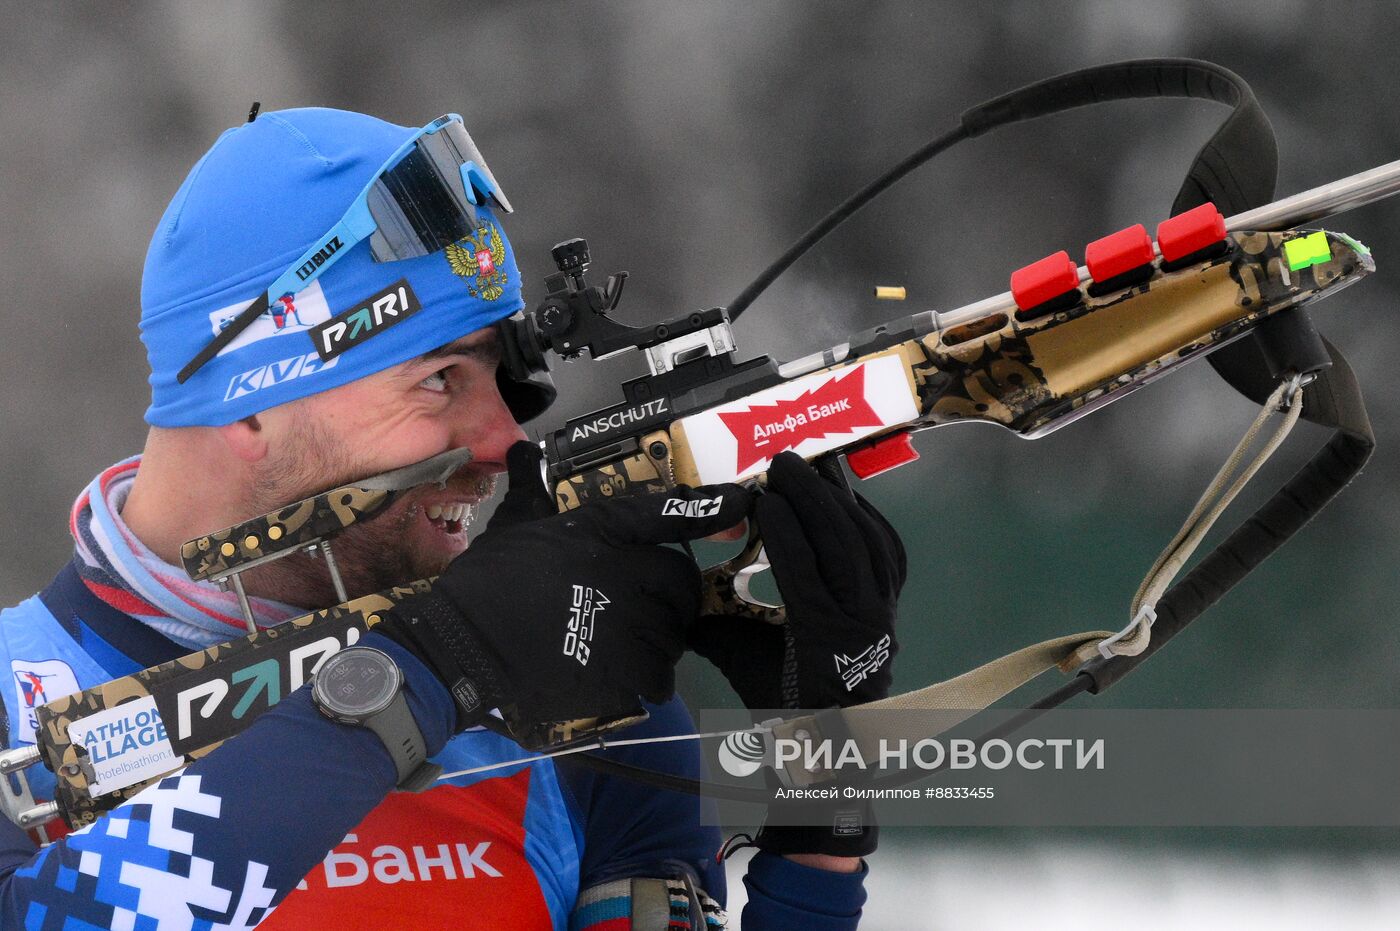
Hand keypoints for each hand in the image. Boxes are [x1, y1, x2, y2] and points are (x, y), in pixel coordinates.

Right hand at [378, 442, 752, 729]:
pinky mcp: (626, 675)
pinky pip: (657, 678)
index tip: (745, 501)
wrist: (463, 647)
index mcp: (604, 534)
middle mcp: (630, 576)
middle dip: (668, 597)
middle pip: (682, 586)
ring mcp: (632, 629)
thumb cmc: (486, 581)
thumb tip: (522, 451)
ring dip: (657, 640)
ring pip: (674, 634)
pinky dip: (642, 680)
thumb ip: (531, 489)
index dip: (712, 508)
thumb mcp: (513, 524)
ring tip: (618, 644)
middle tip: (634, 608)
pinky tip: (613, 676)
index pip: (669, 515)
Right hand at [689, 451, 905, 860]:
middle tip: (785, 465)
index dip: (783, 524)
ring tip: (814, 472)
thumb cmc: (783, 709)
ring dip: (841, 500)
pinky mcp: (893, 605)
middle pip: (842, 540)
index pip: (802, 563)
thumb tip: (669, 592)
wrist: (836, 745)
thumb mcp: (740, 666)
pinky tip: (850, 502)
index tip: (761, 494)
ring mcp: (883, 610)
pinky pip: (888, 553)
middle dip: (813, 496)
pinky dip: (870, 521)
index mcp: (820, 632)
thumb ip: (711, 626)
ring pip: (869, 541)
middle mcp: (860, 616)